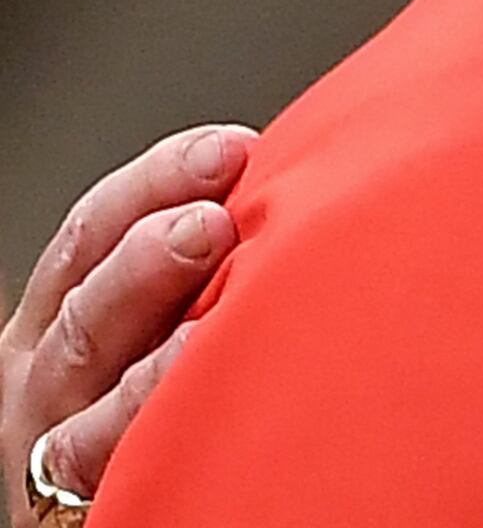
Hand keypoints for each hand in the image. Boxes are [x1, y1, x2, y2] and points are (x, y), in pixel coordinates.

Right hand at [3, 126, 249, 523]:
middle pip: (87, 302)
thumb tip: (280, 194)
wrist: (104, 513)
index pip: (95, 230)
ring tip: (205, 323)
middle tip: (213, 222)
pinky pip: (102, 462)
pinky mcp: (76, 500)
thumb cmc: (145, 409)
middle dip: (148, 254)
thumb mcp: (140, 331)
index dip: (159, 180)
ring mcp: (53, 439)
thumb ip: (192, 275)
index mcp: (58, 318)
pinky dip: (146, 425)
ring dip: (150, 347)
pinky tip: (203, 403)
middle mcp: (45, 373)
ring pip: (88, 384)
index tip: (232, 148)